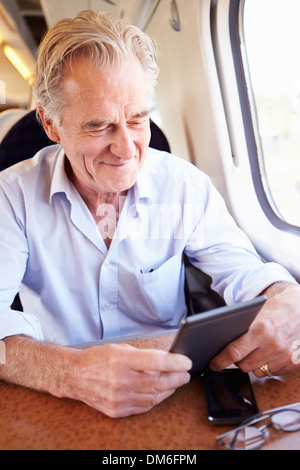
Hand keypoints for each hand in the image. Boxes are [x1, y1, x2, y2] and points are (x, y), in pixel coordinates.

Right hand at [70, 343, 191, 417]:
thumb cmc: (97, 359)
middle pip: (159, 382)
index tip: (186, 361)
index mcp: (122, 360)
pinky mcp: (117, 410)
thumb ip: (143, 356)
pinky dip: (155, 399)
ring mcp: (119, 398)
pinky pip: (144, 406)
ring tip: (175, 382)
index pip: (156, 362)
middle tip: (185, 374)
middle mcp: (120, 380)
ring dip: (169, 390)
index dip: (175, 362)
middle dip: (177, 378)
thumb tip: (166, 360)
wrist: (74, 376)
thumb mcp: (120, 348)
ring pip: (154, 397)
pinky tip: (160, 392)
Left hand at [209, 282, 299, 377]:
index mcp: (261, 329)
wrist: (299, 308)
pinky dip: (268, 366)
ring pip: (258, 372)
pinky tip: (269, 354)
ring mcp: (285, 355)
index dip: (220, 360)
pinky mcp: (294, 363)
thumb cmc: (275, 309)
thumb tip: (219, 342)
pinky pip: (272, 373)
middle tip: (237, 352)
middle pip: (244, 365)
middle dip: (237, 360)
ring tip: (256, 350)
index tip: (213, 364)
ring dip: (253, 364)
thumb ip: (240, 328)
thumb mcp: (255, 313)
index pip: (234, 352)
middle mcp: (274, 344)